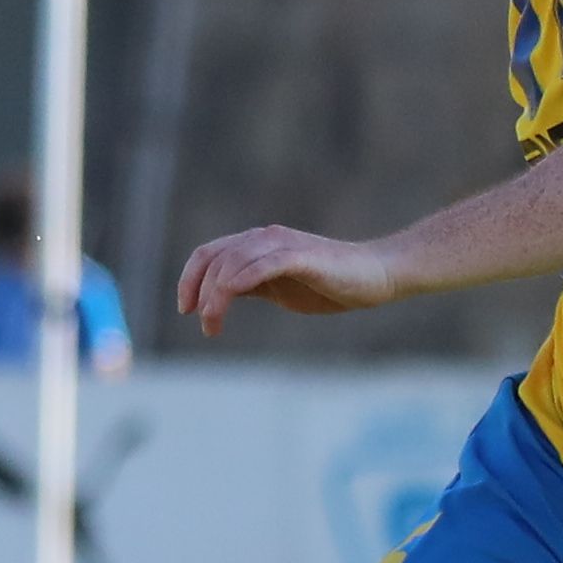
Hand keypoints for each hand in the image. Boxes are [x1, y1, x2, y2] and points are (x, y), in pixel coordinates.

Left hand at [178, 224, 399, 328]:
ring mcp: (283, 245)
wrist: (376, 275)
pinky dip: (240, 280)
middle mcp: (264, 239)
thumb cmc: (329, 283)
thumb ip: (251, 287)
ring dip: (215, 295)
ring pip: (232, 262)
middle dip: (198, 291)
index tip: (185, 309)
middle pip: (213, 257)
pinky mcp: (301, 257)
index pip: (208, 253)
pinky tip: (230, 297)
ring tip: (212, 323)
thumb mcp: (279, 287)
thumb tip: (221, 298)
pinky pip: (262, 264)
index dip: (189, 279)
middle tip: (202, 323)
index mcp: (256, 245)